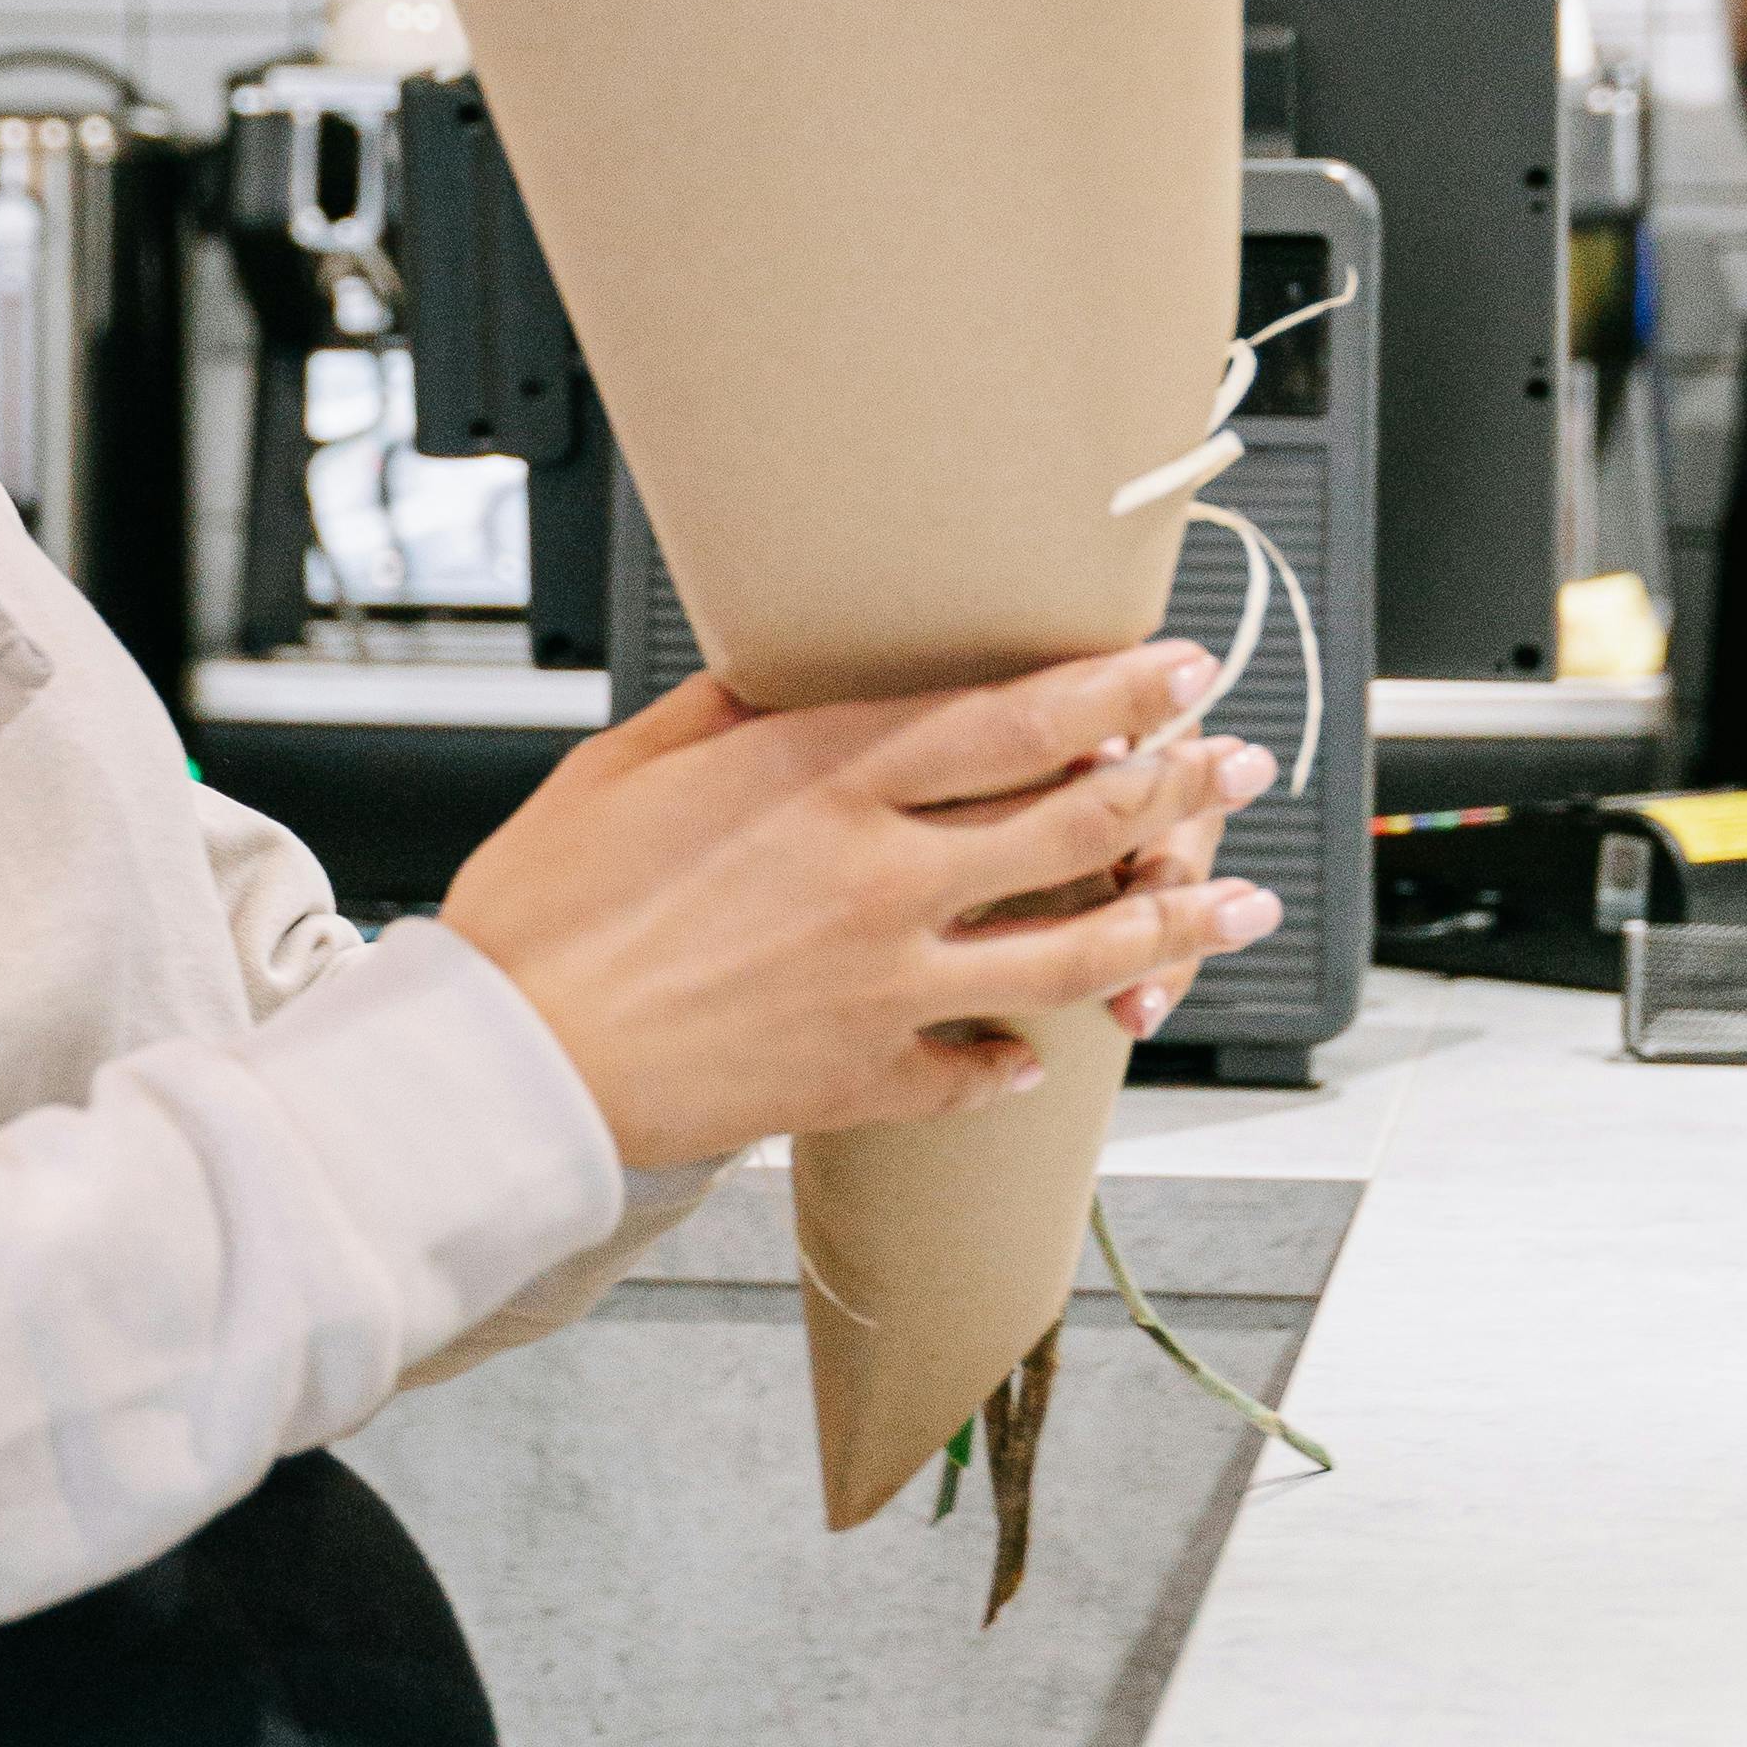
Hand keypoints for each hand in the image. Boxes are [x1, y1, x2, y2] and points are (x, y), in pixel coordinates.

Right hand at [442, 645, 1282, 1174]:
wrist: (508, 1059)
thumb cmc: (546, 907)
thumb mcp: (629, 764)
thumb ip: (730, 712)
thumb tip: (791, 670)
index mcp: (826, 779)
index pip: (1017, 720)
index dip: (1117, 693)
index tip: (1179, 671)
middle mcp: (881, 877)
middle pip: (1076, 824)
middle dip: (1178, 789)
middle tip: (1238, 765)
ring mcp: (887, 985)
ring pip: (1071, 953)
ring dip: (1169, 926)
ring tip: (1235, 904)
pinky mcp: (863, 1076)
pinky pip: (974, 1074)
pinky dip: (1015, 1065)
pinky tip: (1039, 1057)